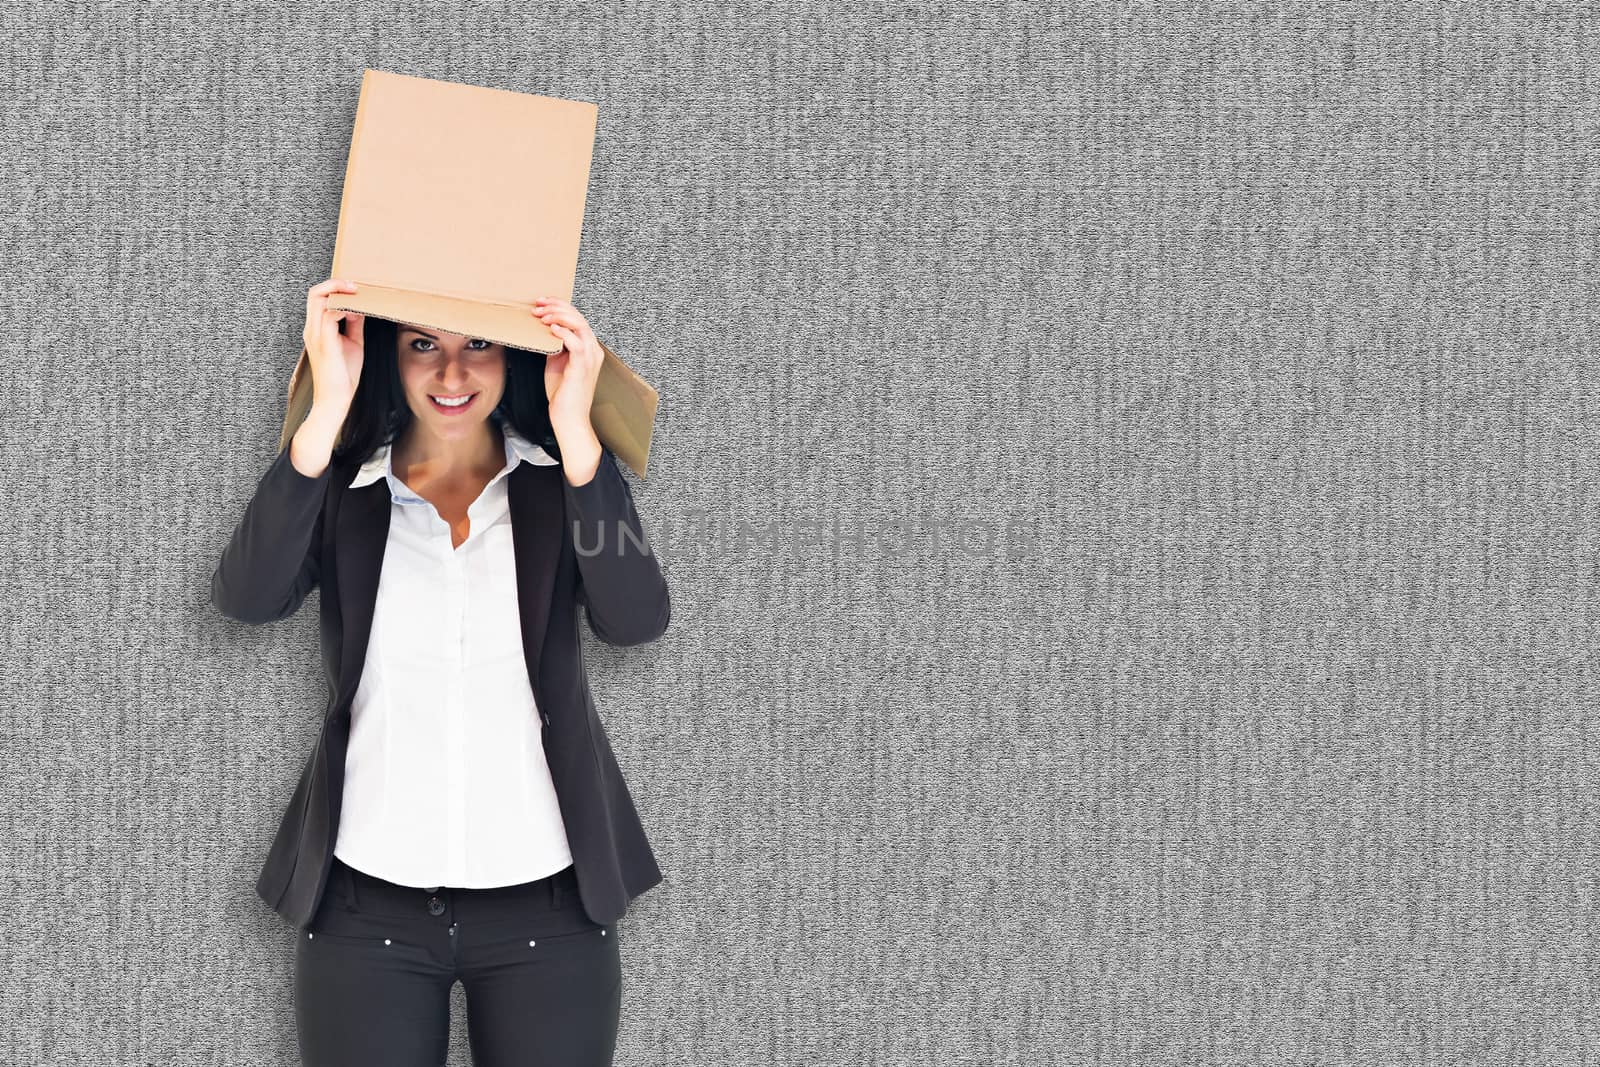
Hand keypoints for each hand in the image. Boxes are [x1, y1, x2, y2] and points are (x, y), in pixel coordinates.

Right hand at [302, 278, 365, 419]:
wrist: (335, 399)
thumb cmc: (343, 374)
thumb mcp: (353, 343)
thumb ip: (354, 324)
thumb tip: (359, 308)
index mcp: (316, 328)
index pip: (317, 297)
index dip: (334, 288)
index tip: (355, 289)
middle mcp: (312, 329)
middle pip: (314, 293)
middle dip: (336, 284)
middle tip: (356, 287)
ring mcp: (315, 335)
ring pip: (319, 299)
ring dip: (340, 293)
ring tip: (358, 296)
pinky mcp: (325, 343)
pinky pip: (329, 315)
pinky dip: (344, 308)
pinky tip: (357, 312)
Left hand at [535, 297, 602, 430]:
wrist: (570, 418)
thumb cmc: (563, 395)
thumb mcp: (556, 363)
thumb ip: (555, 347)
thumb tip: (545, 332)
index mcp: (589, 348)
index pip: (577, 318)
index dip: (560, 306)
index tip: (542, 303)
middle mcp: (594, 350)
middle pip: (579, 317)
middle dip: (557, 307)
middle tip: (538, 306)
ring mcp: (591, 358)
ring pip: (580, 325)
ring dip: (559, 316)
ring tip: (542, 316)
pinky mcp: (583, 367)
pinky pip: (577, 343)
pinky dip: (564, 332)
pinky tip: (551, 328)